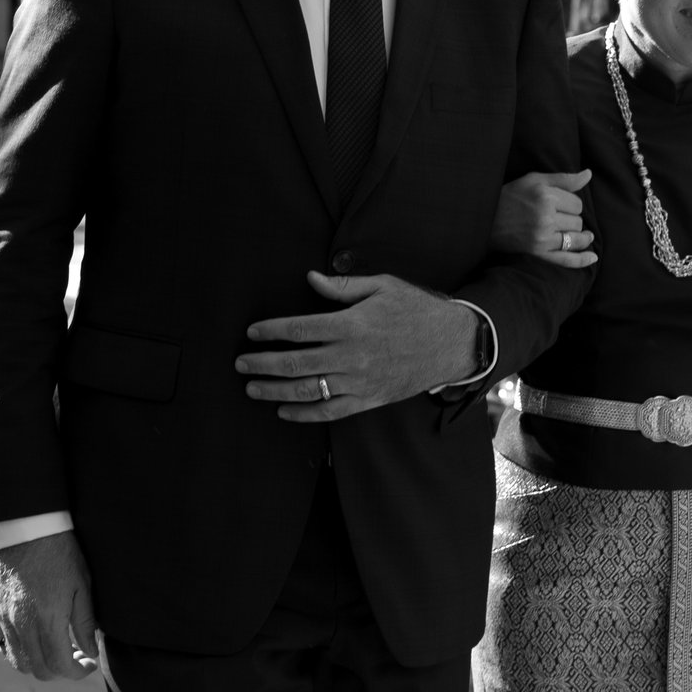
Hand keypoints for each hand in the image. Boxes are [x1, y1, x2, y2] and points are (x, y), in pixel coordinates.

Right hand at [0, 533, 99, 680]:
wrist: (26, 528)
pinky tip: (37, 639)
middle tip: (78, 656)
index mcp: (47, 619)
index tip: (90, 664)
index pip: (59, 665)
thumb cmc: (61, 553)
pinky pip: (5, 647)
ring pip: (19, 662)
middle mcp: (21, 624)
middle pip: (38, 670)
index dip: (78, 672)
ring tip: (59, 649)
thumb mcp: (82, 585)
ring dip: (40, 665)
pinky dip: (21, 653)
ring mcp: (4, 620)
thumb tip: (91, 652)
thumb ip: (85, 623)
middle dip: (61, 671)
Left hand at [237, 273, 481, 422]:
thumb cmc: (416, 309)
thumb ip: (342, 285)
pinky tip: (284, 411)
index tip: (251, 332)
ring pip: (306, 390)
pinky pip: (330, 411)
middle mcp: (351, 356)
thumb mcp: (382, 286)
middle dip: (262, 363)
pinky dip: (304, 413)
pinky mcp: (368, 399)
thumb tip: (309, 277)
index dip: (271, 330)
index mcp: (351, 324)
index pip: (299, 328)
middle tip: (239, 363)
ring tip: (252, 388)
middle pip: (295, 362)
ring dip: (274, 391)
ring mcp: (359, 381)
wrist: (451, 343)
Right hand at [492, 170, 595, 267]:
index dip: (571, 204)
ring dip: (579, 236)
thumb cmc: (512, 195)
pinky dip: (581, 260)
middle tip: (557, 217)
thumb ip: (564, 179)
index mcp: (546, 197)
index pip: (577, 203)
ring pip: (575, 238)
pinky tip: (592, 257)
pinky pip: (566, 259)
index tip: (559, 204)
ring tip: (581, 234)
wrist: (486, 219)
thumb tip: (589, 174)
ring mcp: (542, 238)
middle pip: (577, 221)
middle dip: (572, 219)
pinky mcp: (538, 253)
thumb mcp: (535, 180)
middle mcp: (545, 217)